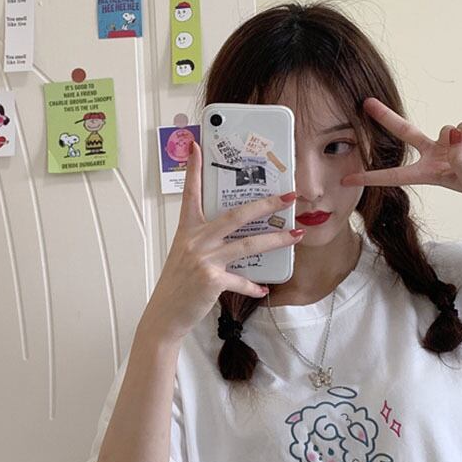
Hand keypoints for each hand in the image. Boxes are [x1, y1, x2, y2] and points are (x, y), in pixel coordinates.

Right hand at [142, 141, 303, 341]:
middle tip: (288, 195)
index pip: (191, 193)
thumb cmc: (177, 286)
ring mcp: (204, 259)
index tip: (197, 146)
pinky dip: (254, 286)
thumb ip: (206, 242)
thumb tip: (237, 238)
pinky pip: (242, 280)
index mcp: (187, 230)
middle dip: (266, 204)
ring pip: (248, 244)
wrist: (165, 315)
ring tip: (296, 235)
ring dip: (276, 239)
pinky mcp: (211, 280)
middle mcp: (195, 240)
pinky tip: (263, 289)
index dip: (193, 169)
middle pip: (237, 215)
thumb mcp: (186, 256)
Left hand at [341, 97, 461, 206]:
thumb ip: (460, 158)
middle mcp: (434, 155)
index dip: (370, 178)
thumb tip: (453, 132)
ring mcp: (449, 141)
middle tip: (365, 102)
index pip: (393, 176)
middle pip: (404, 132)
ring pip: (446, 129)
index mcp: (429, 174)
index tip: (347, 180)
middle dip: (385, 117)